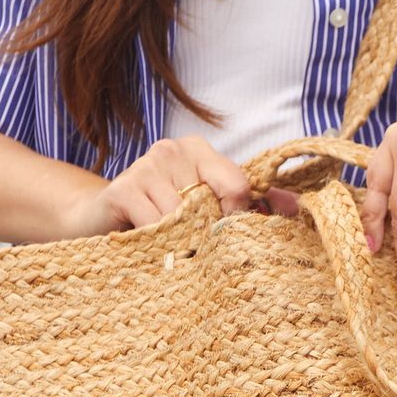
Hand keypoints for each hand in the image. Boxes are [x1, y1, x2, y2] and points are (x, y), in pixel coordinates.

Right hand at [60, 135, 300, 236]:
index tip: (228, 235)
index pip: (239, 184)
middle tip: (194, 246)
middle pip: (213, 204)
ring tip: (168, 245)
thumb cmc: (159, 215)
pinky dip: (157, 243)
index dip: (238, 217)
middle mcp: (173, 150)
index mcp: (199, 150)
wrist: (98, 220)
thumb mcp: (203, 206)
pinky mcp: (122, 189)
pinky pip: (156, 225)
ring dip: (180, 242)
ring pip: (184, 220)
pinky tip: (148, 243)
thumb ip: (249, 203)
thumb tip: (298, 207)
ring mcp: (146, 166)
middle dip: (208, 233)